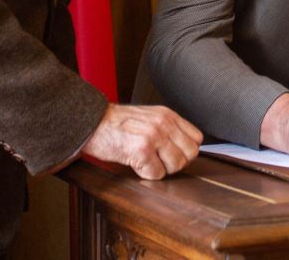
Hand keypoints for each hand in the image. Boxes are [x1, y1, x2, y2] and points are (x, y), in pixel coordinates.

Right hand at [80, 103, 202, 179]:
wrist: (92, 122)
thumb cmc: (117, 123)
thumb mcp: (149, 117)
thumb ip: (168, 128)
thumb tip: (184, 148)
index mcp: (168, 115)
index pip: (197, 138)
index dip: (186, 151)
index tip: (173, 154)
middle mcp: (164, 123)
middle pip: (190, 154)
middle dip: (176, 163)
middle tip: (159, 161)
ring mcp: (154, 136)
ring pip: (176, 165)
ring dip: (161, 169)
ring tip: (146, 161)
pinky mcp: (141, 150)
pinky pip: (156, 174)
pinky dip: (145, 173)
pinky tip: (135, 163)